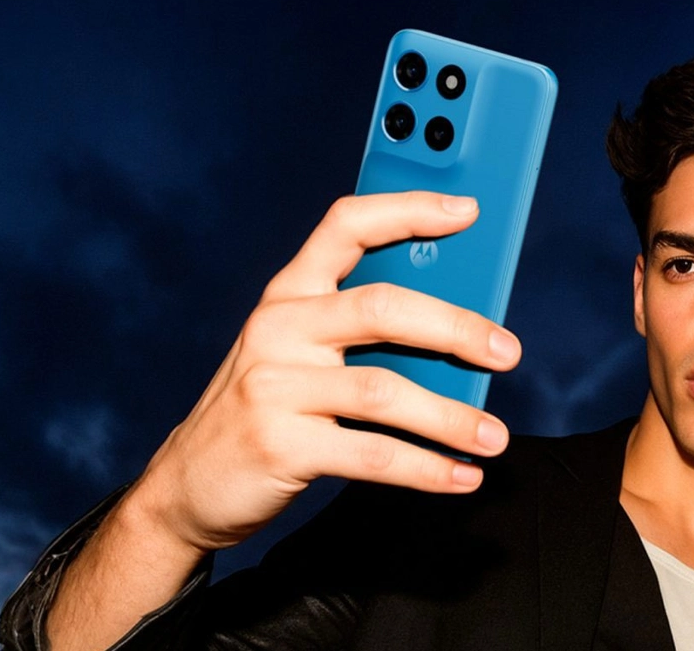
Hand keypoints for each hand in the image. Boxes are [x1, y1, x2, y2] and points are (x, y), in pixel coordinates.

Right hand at [126, 191, 517, 554]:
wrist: (187, 485)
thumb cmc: (264, 410)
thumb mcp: (298, 353)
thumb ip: (359, 333)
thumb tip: (459, 332)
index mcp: (289, 293)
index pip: (348, 225)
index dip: (409, 209)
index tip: (468, 210)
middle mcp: (279, 328)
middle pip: (382, 307)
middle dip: (456, 327)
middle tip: (505, 352)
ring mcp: (275, 385)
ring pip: (385, 390)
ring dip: (451, 417)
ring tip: (495, 437)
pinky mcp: (280, 443)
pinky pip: (372, 453)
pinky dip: (426, 468)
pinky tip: (460, 476)